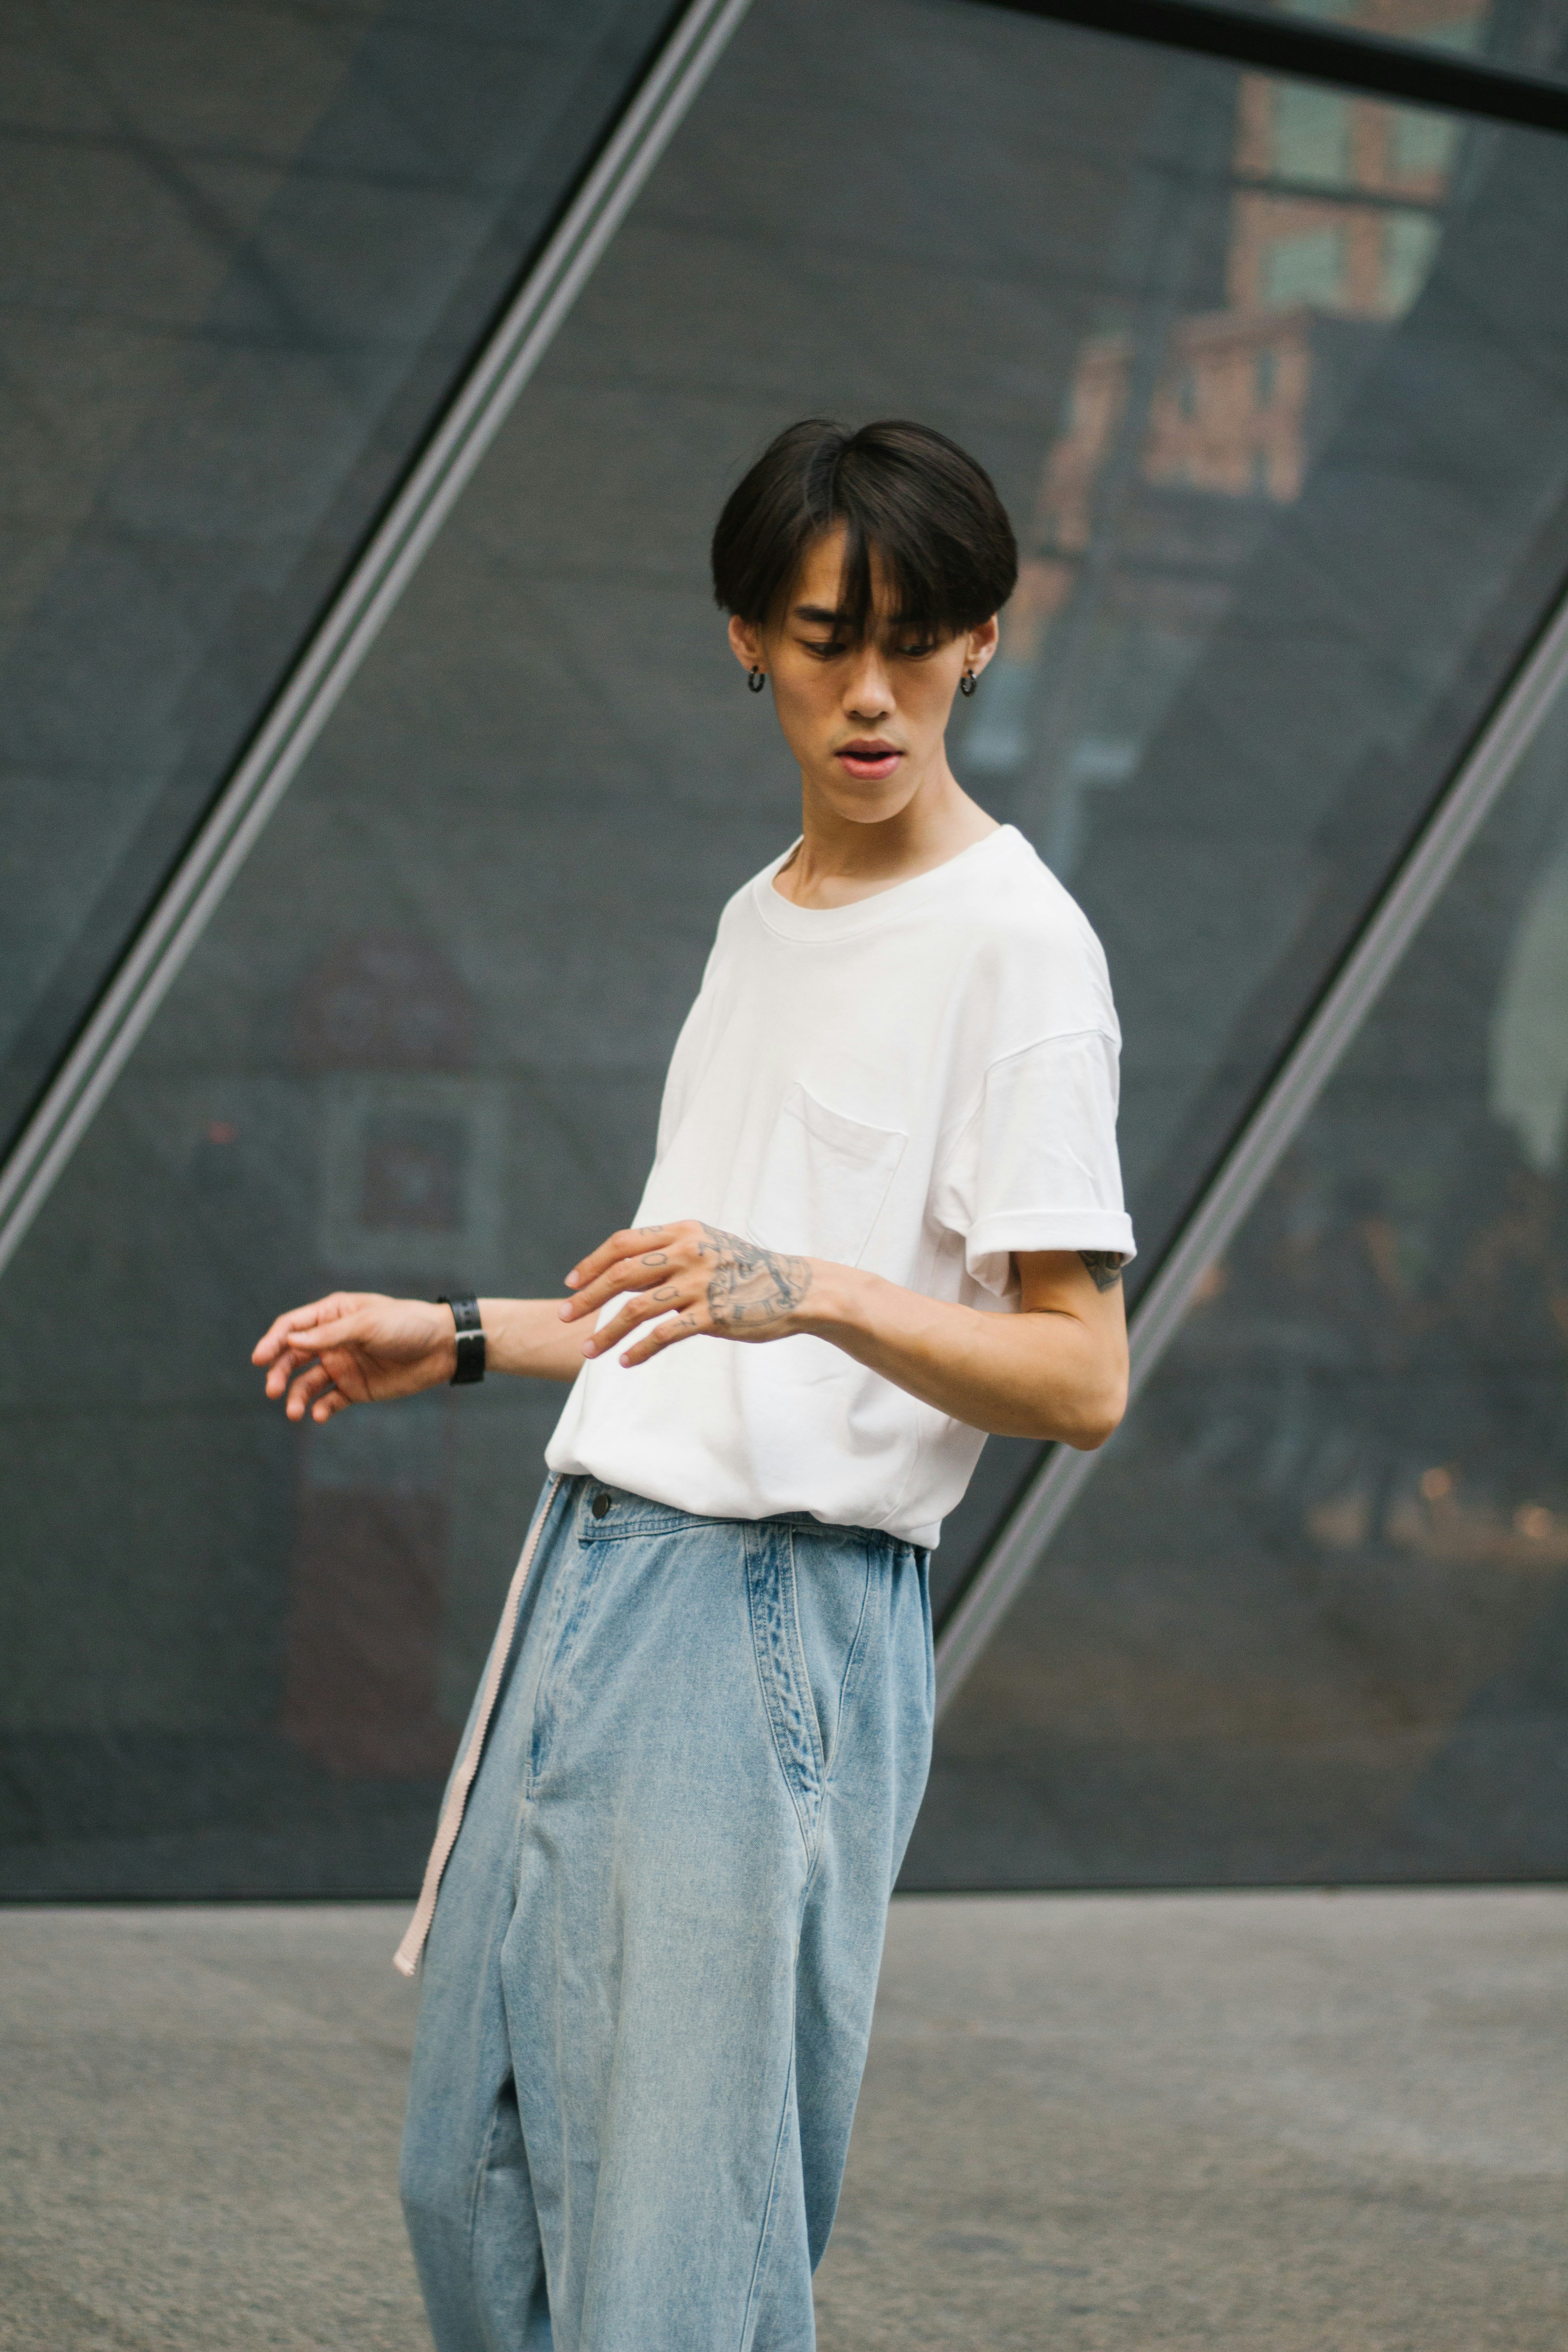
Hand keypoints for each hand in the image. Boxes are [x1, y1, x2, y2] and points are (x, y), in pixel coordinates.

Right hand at [252, 1291, 455, 1421]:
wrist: (442, 1347)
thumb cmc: (406, 1325)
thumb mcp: (367, 1325)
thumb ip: (329, 1335)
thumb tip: (291, 1340)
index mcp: (332, 1314)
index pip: (292, 1327)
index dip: (273, 1341)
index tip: (259, 1359)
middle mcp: (332, 1340)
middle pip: (292, 1357)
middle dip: (278, 1373)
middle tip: (271, 1391)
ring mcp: (342, 1365)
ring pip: (307, 1383)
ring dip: (297, 1397)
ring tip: (294, 1412)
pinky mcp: (355, 1388)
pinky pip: (330, 1401)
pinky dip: (320, 1409)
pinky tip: (320, 1415)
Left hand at [560, 1222, 814, 1367]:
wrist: (797, 1288)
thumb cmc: (746, 1271)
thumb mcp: (707, 1248)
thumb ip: (669, 1255)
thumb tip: (624, 1272)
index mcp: (683, 1231)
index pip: (624, 1243)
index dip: (592, 1263)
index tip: (571, 1284)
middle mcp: (688, 1252)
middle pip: (621, 1273)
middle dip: (587, 1298)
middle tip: (563, 1317)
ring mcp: (700, 1284)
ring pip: (636, 1309)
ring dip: (606, 1331)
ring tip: (587, 1351)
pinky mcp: (713, 1314)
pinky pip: (665, 1334)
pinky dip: (640, 1349)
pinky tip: (625, 1362)